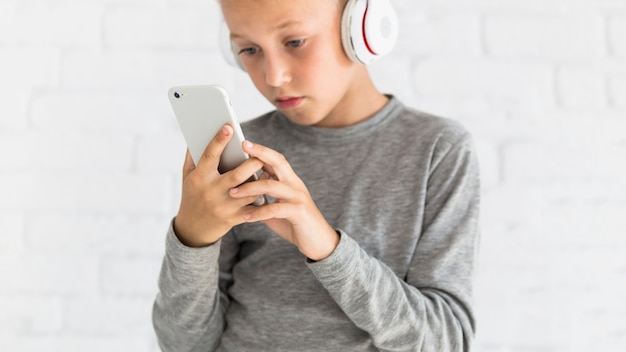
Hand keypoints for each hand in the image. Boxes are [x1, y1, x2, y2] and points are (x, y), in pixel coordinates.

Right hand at [174, 125, 264, 246]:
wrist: (193, 229)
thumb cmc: (192, 195)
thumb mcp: (187, 176)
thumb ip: (193, 155)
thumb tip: (199, 132)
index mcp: (199, 178)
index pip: (209, 156)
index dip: (219, 141)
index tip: (229, 127)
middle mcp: (211, 192)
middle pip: (237, 175)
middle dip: (251, 163)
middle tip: (260, 154)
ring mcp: (224, 206)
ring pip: (249, 192)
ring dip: (261, 180)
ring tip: (267, 169)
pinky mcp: (234, 218)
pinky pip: (253, 206)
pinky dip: (262, 197)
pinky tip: (266, 187)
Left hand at [228, 141, 339, 260]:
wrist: (319, 242)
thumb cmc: (295, 224)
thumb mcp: (277, 208)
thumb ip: (264, 198)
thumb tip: (243, 190)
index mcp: (290, 181)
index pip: (276, 159)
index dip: (262, 150)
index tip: (244, 143)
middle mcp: (295, 185)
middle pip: (278, 162)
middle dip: (260, 154)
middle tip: (243, 147)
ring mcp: (298, 197)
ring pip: (271, 186)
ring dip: (249, 188)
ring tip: (233, 193)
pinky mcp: (299, 212)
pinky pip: (275, 209)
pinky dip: (258, 212)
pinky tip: (246, 216)